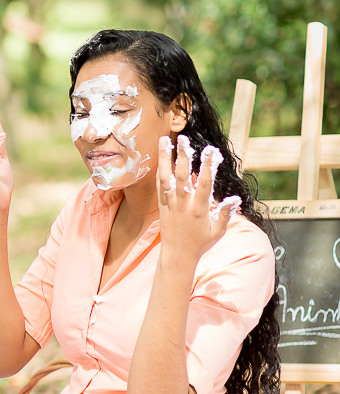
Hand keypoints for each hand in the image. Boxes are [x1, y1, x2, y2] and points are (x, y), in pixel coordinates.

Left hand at [156, 136, 237, 263]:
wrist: (177, 255)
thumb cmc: (200, 243)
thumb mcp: (217, 231)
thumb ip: (225, 214)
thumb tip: (235, 198)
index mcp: (198, 209)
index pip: (204, 183)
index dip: (207, 166)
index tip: (211, 150)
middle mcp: (183, 204)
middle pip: (182, 176)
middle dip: (182, 156)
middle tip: (183, 138)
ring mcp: (170, 204)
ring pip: (166, 178)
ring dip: (165, 158)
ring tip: (164, 139)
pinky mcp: (162, 206)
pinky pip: (159, 186)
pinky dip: (160, 171)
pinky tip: (160, 158)